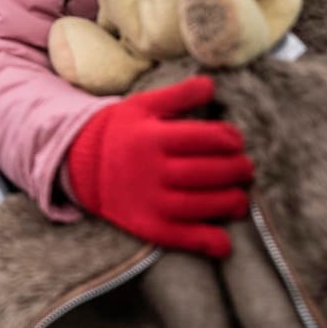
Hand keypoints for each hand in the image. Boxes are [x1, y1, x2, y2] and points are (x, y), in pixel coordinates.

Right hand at [62, 76, 252, 258]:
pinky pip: (182, 238)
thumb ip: (178, 94)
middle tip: (245, 168)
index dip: (230, 139)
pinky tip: (224, 243)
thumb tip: (212, 84)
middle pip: (208, 172)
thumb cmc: (121, 132)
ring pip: (201, 205)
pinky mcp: (146, 226)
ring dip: (231, 203)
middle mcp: (151, 170)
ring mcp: (148, 200)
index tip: (236, 141)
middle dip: (237, 170)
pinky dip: (207, 242)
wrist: (81, 165)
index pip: (206, 138)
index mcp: (152, 137)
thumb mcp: (143, 105)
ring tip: (239, 198)